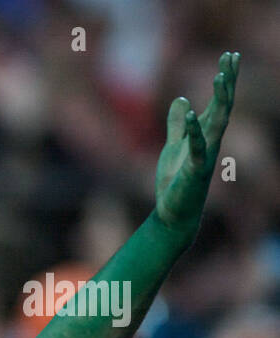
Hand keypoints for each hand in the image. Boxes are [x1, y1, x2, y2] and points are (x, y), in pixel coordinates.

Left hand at [155, 51, 238, 235]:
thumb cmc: (175, 181)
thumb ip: (178, 126)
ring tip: (220, 77)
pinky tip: (191, 113)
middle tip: (232, 57)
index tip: (230, 55)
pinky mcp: (194, 171)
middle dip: (228, 81)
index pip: (220, 102)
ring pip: (217, 123)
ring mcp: (205, 156)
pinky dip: (194, 131)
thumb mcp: (174, 146)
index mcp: (206, 134)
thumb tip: (180, 101)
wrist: (173, 213)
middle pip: (224, 106)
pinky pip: (197, 148)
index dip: (226, 79)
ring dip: (220, 100)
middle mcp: (211, 142)